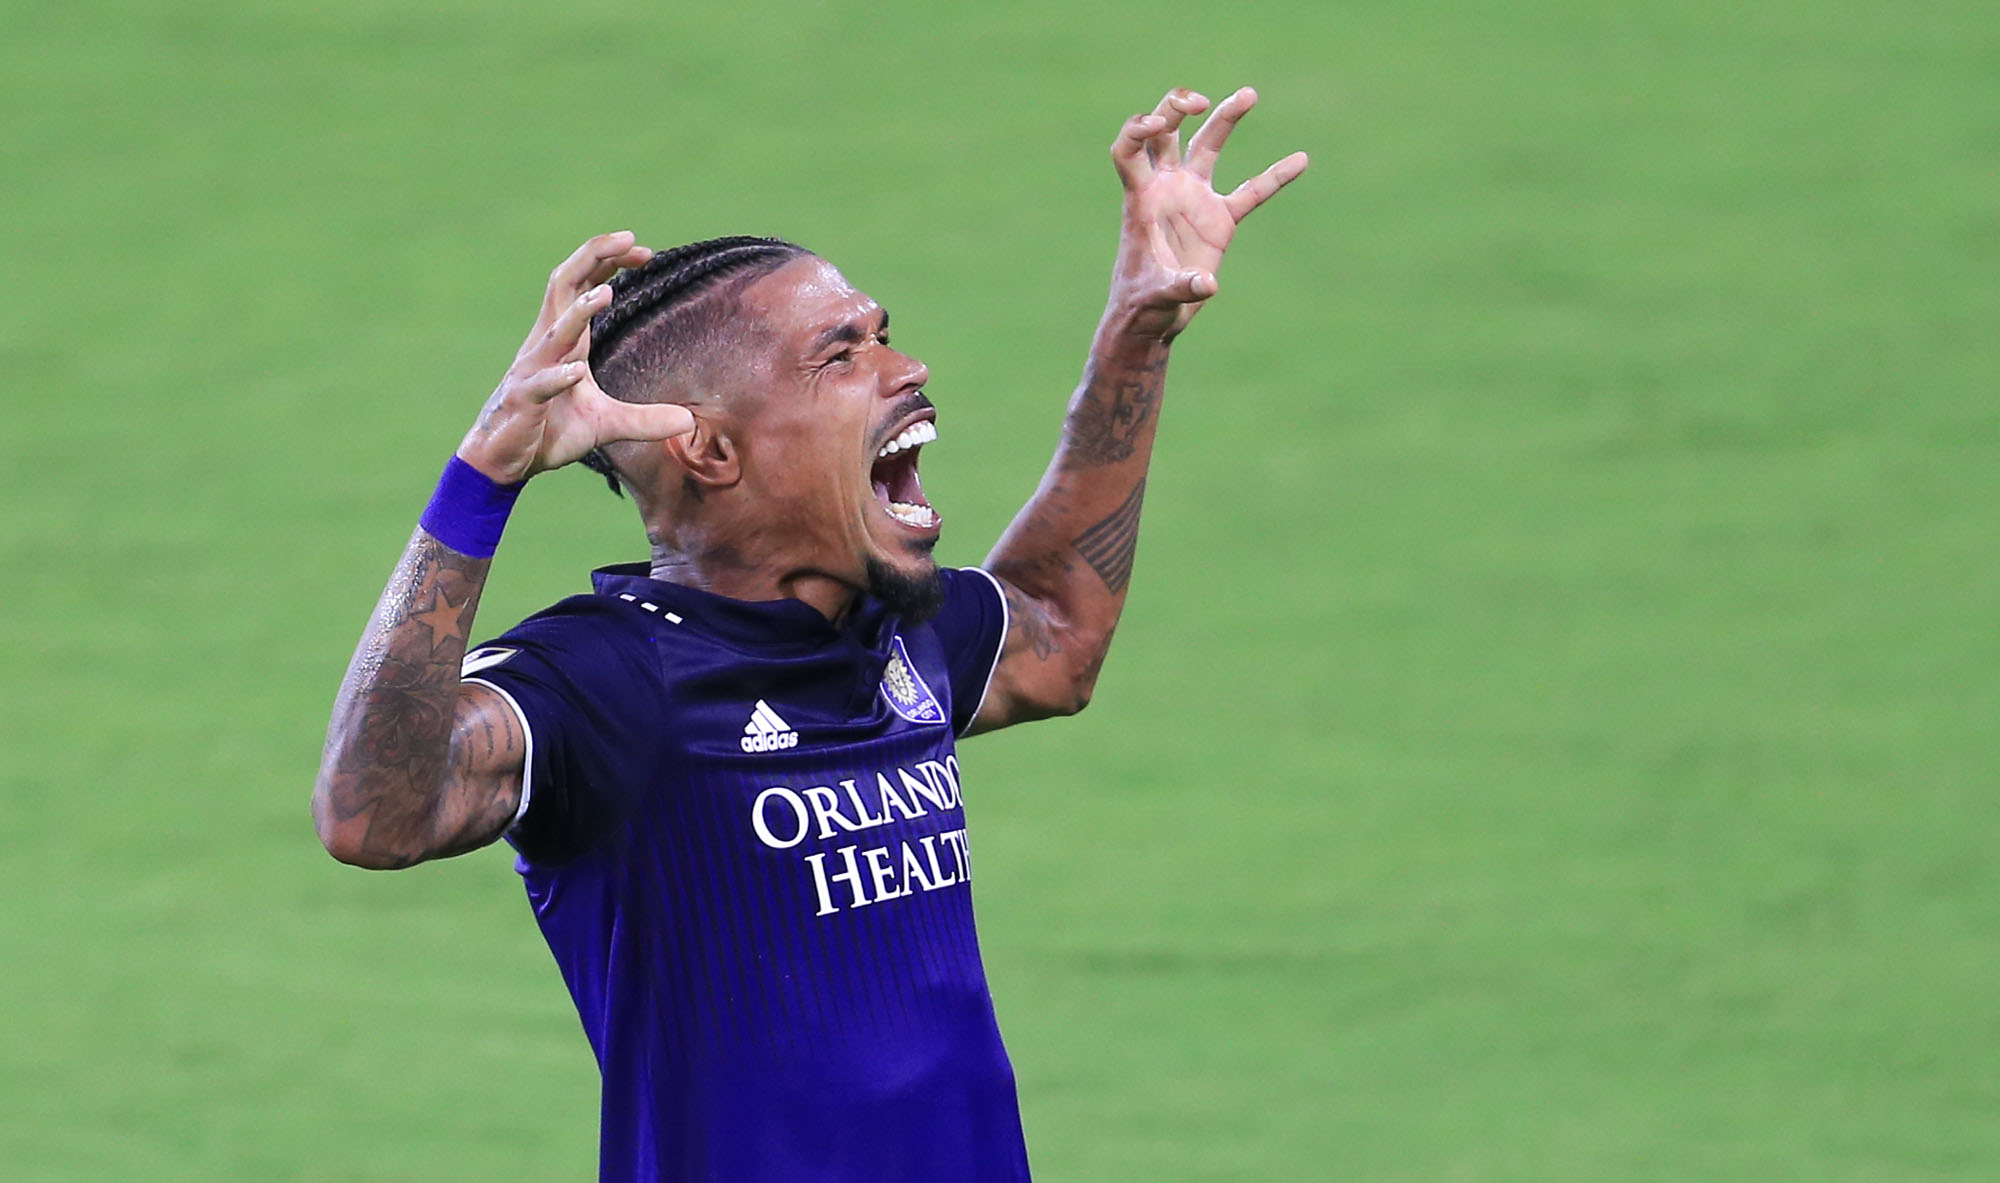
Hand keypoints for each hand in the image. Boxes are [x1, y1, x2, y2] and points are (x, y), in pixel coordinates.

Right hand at [457, 231, 696, 483]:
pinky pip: (539, 384)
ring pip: (554, 332)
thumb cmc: (550, 431)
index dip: (609, 262)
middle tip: (628, 238)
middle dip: (593, 258)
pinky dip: (558, 376)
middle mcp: (546, 345)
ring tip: (604, 293)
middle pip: (564, 286)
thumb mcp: (605, 424)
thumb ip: (644, 419)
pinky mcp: (522, 402)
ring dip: (577, 312)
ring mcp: (532, 371)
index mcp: (565, 340)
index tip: (644, 250)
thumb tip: (687, 421)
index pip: (582, 285)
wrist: (504, 461)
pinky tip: (576, 370)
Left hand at [1107, 87, 1308, 340]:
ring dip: (1225, 117)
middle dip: (1177, 109)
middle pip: (1167, 133)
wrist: (1154, 317)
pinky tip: (1301, 159)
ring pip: (1207, 146)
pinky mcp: (1219, 219)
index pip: (1130, 149)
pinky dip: (1275, 177)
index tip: (1156, 123)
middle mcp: (1166, 189)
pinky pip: (1252, 191)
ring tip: (1249, 93)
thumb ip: (1182, 287)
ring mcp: (1193, 198)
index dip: (1138, 129)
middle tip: (1200, 102)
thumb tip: (1209, 285)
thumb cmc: (1143, 304)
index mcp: (1141, 199)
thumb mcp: (1158, 297)